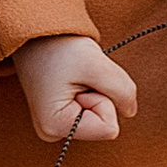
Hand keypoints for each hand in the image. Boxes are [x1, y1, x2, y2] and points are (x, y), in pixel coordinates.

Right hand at [7, 35, 138, 144]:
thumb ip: (122, 90)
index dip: (104, 99)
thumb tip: (130, 110)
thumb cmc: (58, 46)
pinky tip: (72, 81)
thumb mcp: (96, 65)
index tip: (83, 81)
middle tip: (77, 77)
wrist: (36, 33)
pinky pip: (92, 112)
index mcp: (55, 126)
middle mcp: (51, 133)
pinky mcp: (59, 118)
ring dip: (95, 92)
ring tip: (73, 77)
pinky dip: (89, 93)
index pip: (109, 128)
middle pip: (103, 124)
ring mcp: (54, 126)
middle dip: (99, 95)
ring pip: (99, 118)